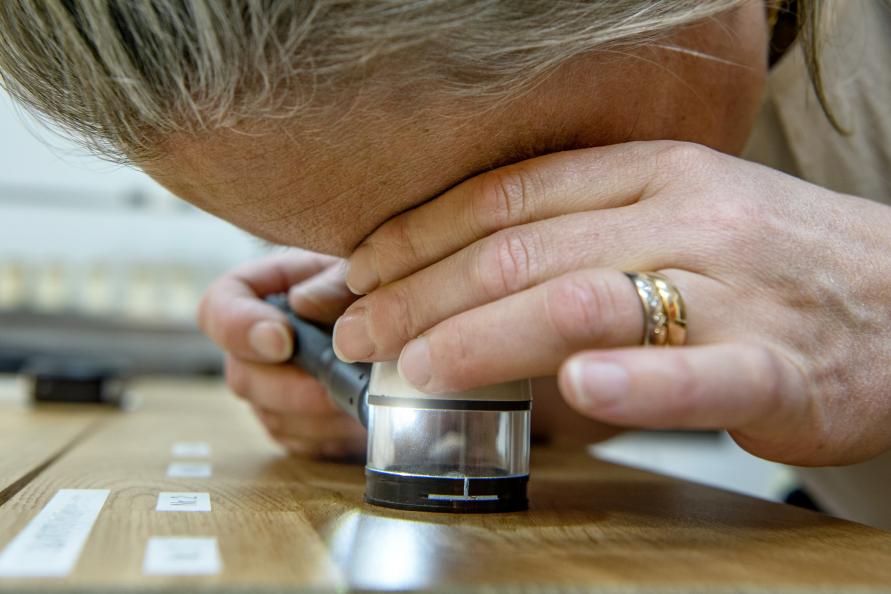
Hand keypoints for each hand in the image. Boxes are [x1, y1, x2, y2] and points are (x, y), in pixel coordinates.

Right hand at [198, 250, 364, 456]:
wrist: (395, 325)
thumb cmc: (370, 283)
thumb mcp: (357, 270)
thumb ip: (332, 282)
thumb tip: (302, 304)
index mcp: (254, 293)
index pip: (217, 311)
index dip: (240, 329)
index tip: (282, 341)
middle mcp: (250, 347)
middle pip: (243, 378)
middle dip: (294, 387)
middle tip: (341, 382)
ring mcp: (268, 391)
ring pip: (274, 418)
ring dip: (322, 414)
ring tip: (367, 394)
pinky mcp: (292, 426)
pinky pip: (301, 444)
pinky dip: (335, 436)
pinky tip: (362, 415)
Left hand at [335, 141, 890, 465]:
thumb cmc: (768, 263)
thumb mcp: (675, 216)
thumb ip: (580, 236)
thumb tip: (461, 273)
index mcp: (650, 174)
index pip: (507, 197)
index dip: (418, 234)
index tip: (355, 272)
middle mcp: (685, 217)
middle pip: (524, 252)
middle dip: (421, 295)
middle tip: (358, 333)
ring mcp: (733, 289)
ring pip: (587, 302)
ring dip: (486, 336)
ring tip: (417, 370)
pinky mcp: (781, 366)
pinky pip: (700, 373)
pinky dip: (635, 383)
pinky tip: (577, 392)